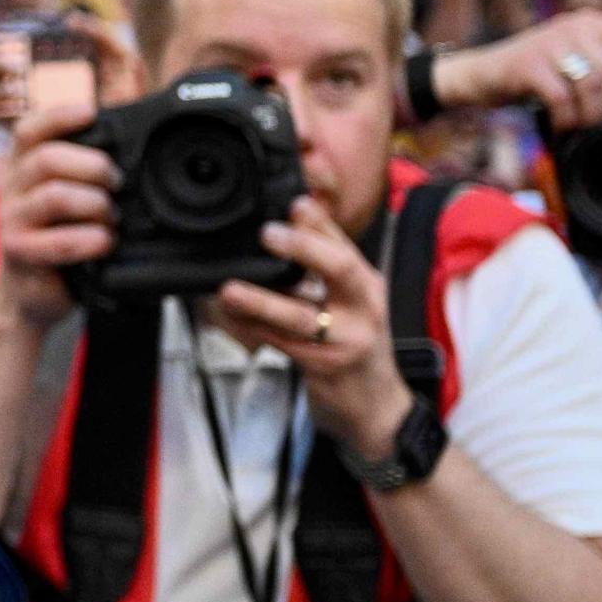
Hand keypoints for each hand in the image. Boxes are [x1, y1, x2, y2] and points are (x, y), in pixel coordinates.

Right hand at [0, 101, 118, 333]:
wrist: (30, 293)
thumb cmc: (59, 240)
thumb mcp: (67, 200)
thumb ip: (84, 175)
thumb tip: (134, 150)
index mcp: (21, 167)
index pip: (29, 129)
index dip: (59, 116)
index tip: (92, 113)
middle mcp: (9, 188)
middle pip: (45, 158)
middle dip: (93, 166)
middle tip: (118, 183)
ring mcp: (10, 220)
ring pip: (54, 196)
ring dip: (95, 205)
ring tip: (111, 218)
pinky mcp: (18, 252)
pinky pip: (59, 241)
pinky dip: (91, 239)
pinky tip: (104, 242)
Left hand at [208, 196, 408, 459]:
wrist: (375, 408)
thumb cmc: (354, 346)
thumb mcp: (348, 301)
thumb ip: (319, 267)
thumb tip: (281, 224)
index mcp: (365, 283)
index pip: (343, 240)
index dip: (319, 214)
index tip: (295, 194)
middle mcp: (363, 306)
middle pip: (340, 268)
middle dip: (304, 247)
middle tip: (268, 233)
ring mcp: (347, 338)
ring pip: (301, 315)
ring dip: (261, 301)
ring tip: (229, 289)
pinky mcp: (325, 366)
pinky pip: (281, 345)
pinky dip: (250, 330)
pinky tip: (226, 318)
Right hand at [434, 10, 601, 131]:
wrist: (480, 74)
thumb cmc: (534, 74)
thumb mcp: (573, 59)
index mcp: (593, 22)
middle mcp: (574, 26)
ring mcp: (550, 43)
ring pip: (592, 85)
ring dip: (594, 116)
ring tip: (587, 129)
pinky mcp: (528, 64)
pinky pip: (562, 98)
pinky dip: (568, 119)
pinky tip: (564, 127)